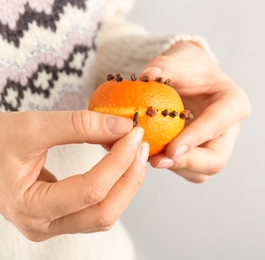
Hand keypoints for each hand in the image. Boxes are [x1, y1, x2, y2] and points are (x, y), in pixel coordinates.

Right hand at [0, 110, 148, 240]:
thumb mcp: (32, 127)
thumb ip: (79, 126)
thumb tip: (121, 126)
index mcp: (29, 207)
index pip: (90, 191)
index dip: (118, 161)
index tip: (133, 133)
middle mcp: (40, 226)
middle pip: (102, 212)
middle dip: (128, 178)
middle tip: (140, 145)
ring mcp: (47, 227)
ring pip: (101, 216)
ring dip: (123, 186)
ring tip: (133, 154)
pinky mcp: (53, 219)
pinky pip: (92, 211)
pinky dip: (110, 189)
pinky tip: (117, 166)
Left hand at [139, 41, 250, 182]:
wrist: (185, 77)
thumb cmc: (186, 68)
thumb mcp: (178, 61)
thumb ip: (165, 66)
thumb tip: (146, 76)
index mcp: (232, 104)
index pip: (218, 124)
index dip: (195, 138)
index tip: (171, 148)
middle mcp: (227, 131)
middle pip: (215, 159)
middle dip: (186, 163)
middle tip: (157, 160)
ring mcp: (212, 146)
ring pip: (199, 171)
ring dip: (173, 168)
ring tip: (147, 156)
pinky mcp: (196, 155)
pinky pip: (185, 169)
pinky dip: (167, 166)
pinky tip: (147, 155)